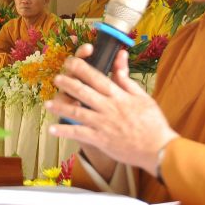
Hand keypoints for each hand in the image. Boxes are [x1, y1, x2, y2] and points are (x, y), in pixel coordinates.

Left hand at [48, 45, 176, 176]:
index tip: (70, 61)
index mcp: (118, 95)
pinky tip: (52, 129)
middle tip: (56, 78)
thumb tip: (120, 56)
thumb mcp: (142, 96)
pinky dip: (64, 131)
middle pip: (83, 92)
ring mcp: (103, 124)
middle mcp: (108, 107)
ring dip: (60, 106)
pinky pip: (79, 133)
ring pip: (77, 112)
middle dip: (67, 83)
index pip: (96, 77)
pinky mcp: (101, 140)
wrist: (158, 148)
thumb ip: (126, 78)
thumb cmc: (152, 122)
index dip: (81, 68)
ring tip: (47, 103)